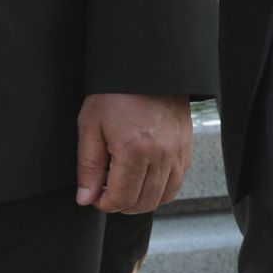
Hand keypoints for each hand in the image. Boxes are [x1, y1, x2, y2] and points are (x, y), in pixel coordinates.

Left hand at [76, 93, 194, 212]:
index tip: (95, 194)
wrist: (148, 68)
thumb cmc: (117, 93)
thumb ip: (88, 167)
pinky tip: (144, 176)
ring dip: (141, 199)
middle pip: (143, 203)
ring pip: (162, 197)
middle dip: (121, 204)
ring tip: (125, 184)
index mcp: (134, 150)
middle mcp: (161, 155)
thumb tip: (86, 197)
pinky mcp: (186, 148)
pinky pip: (176, 182)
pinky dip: (160, 188)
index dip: (103, 203)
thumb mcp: (90, 126)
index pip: (121, 199)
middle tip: (107, 189)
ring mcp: (177, 152)